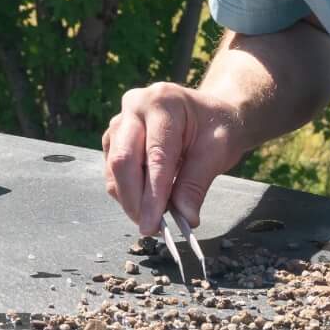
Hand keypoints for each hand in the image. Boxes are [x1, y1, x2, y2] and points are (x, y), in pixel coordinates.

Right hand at [102, 82, 245, 237]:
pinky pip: (112, 170)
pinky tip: (146, 200)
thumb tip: (185, 218)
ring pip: (113, 168)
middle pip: (123, 159)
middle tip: (149, 227)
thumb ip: (196, 184)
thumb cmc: (217, 127)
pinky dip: (126, 191)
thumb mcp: (217, 152)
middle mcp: (135, 106)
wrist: (211, 113)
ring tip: (153, 216)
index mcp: (163, 102)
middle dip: (134, 199)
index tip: (153, 225)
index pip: (155, 156)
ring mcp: (120, 121)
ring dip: (129, 198)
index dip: (152, 194)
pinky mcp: (114, 138)